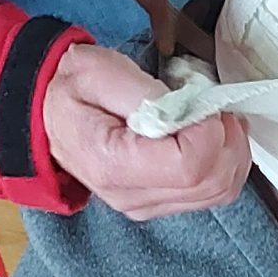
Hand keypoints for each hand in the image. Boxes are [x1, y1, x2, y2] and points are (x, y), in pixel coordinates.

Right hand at [42, 44, 249, 222]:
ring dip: (231, 151)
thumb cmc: (71, 89)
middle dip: (228, 139)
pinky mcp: (158, 203)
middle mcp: (132, 196)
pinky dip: (222, 163)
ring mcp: (147, 205)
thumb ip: (146, 92)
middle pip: (211, 183)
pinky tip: (209, 136)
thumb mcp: (97, 71)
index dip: (210, 130)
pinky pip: (210, 193)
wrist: (47, 115)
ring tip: (214, 118)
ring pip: (219, 193)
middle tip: (215, 106)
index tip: (201, 102)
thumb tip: (189, 110)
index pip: (190, 165)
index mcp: (113, 165)